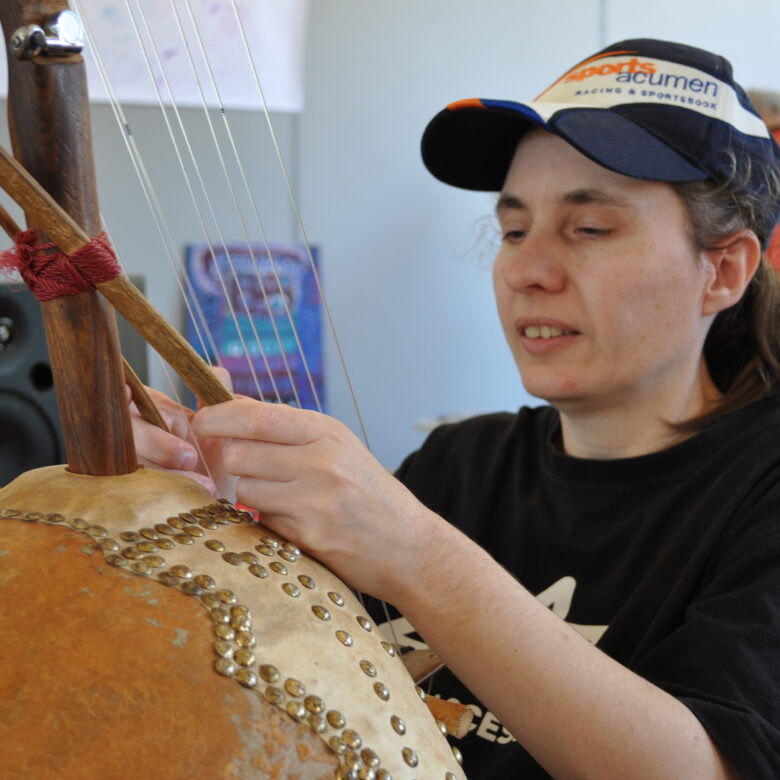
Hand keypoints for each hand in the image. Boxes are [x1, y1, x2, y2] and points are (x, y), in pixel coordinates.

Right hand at [128, 368, 236, 498]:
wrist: (221, 496)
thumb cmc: (216, 458)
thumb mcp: (221, 427)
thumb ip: (215, 398)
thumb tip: (215, 372)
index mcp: (153, 409)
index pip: (125, 393)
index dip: (121, 392)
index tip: (130, 393)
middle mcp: (133, 433)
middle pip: (125, 429)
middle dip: (157, 443)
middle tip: (190, 457)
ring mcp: (127, 463)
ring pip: (130, 462)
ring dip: (168, 474)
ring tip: (204, 483)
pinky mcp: (129, 490)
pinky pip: (136, 489)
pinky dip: (167, 492)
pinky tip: (195, 495)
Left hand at [192, 398, 440, 600]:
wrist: (409, 546)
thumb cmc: (369, 493)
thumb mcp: (338, 447)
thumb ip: (287, 428)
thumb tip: (231, 404)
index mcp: (327, 432)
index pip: (255, 416)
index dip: (218, 417)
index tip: (201, 421)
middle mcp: (321, 461)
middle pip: (239, 453)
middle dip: (235, 463)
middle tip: (251, 471)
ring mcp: (315, 500)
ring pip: (244, 489)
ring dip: (252, 496)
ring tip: (282, 500)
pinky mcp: (309, 535)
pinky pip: (262, 521)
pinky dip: (268, 521)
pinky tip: (296, 522)